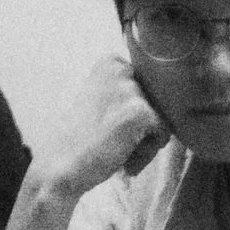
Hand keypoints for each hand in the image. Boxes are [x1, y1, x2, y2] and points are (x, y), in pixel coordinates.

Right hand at [33, 52, 168, 202]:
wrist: (58, 168)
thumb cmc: (80, 140)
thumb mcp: (101, 100)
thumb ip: (127, 91)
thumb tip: (171, 95)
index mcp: (111, 62)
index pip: (150, 86)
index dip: (134, 113)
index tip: (110, 125)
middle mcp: (121, 69)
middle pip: (158, 102)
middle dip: (142, 127)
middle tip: (112, 141)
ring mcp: (130, 89)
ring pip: (162, 119)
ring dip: (144, 141)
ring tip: (115, 149)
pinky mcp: (140, 112)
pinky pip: (163, 134)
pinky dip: (146, 153)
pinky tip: (121, 157)